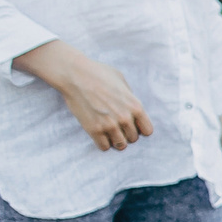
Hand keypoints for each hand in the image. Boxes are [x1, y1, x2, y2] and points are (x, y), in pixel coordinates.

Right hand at [16, 40, 152, 150]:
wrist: (74, 75)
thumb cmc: (98, 74)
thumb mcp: (122, 81)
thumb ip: (130, 97)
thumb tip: (131, 109)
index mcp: (135, 106)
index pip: (147, 131)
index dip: (140, 128)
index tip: (132, 125)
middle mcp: (125, 118)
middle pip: (133, 138)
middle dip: (126, 133)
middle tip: (117, 127)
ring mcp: (109, 125)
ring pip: (120, 145)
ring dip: (116, 140)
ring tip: (109, 132)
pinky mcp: (94, 130)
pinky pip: (104, 147)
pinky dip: (103, 143)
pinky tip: (100, 135)